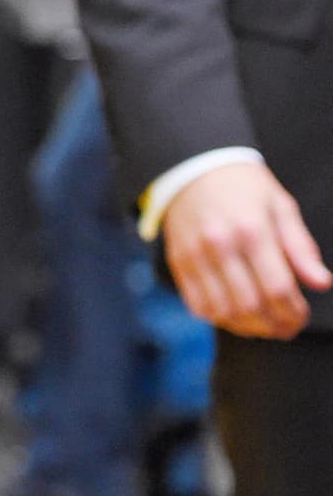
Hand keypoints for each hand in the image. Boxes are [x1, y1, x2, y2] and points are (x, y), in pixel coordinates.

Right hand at [163, 162, 332, 338]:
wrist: (193, 167)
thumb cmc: (243, 187)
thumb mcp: (281, 206)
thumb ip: (301, 247)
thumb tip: (322, 282)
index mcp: (252, 229)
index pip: (277, 288)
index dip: (293, 312)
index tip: (301, 316)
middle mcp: (220, 245)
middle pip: (250, 305)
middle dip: (274, 325)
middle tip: (287, 327)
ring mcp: (195, 256)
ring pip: (223, 311)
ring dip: (248, 328)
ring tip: (264, 325)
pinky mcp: (178, 262)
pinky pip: (198, 305)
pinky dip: (219, 319)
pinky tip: (236, 315)